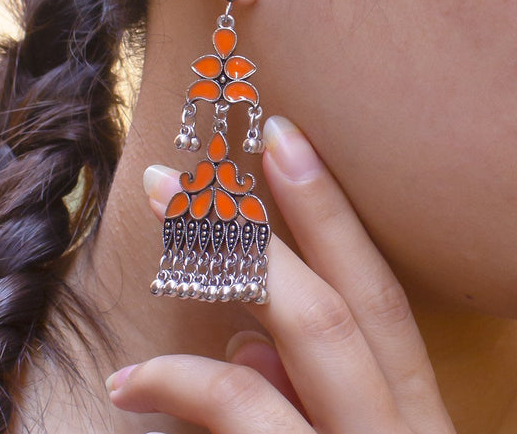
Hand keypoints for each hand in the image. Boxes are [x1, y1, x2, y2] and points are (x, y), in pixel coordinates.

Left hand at [106, 116, 455, 432]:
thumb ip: (301, 396)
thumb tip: (246, 345)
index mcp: (411, 410)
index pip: (379, 296)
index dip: (333, 213)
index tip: (284, 138)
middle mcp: (402, 426)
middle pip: (349, 297)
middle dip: (277, 213)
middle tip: (202, 157)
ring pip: (313, 329)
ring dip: (229, 259)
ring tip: (162, 202)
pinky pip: (246, 407)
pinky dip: (185, 382)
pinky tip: (132, 378)